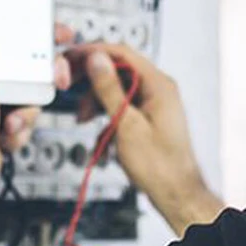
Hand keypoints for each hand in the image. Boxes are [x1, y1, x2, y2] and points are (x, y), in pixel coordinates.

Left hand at [0, 0, 71, 193]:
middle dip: (45, 76)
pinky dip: (21, 129)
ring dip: (28, 109)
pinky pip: (29, 120)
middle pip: (32, 67)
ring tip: (12, 117)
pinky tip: (5, 132)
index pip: (14, 35)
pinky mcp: (6, 125)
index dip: (39, 32)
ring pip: (34, 96)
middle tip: (57, 77)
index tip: (59, 33)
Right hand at [67, 43, 222, 235]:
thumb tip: (97, 59)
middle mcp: (159, 90)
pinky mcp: (149, 118)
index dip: (92, 52)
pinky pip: (123, 108)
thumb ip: (109, 89)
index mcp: (158, 85)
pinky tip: (102, 137)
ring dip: (97, 101)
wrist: (176, 193)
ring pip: (118, 90)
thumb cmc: (159, 166)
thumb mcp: (126, 124)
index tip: (71, 58)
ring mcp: (155, 104)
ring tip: (84, 118)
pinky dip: (108, 118)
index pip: (122, 53)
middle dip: (92, 80)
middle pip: (118, 70)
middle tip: (69, 84)